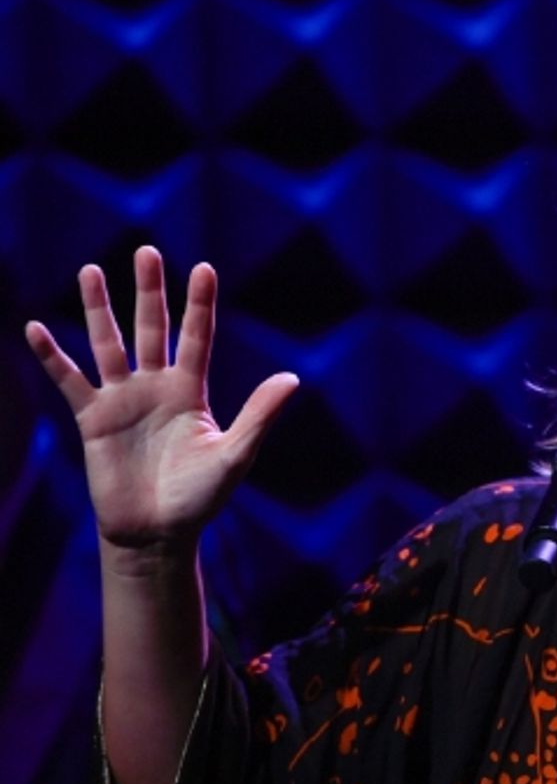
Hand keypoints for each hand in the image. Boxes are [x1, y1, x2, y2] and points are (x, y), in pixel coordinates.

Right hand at [25, 246, 297, 559]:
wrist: (157, 533)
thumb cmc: (200, 498)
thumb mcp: (235, 454)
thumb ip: (259, 415)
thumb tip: (293, 378)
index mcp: (191, 392)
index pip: (196, 338)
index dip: (199, 304)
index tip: (203, 267)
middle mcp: (156, 387)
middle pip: (152, 328)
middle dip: (148, 291)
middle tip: (145, 251)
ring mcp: (122, 400)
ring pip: (109, 343)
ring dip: (99, 309)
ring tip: (90, 270)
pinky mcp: (92, 419)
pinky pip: (69, 380)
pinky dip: (53, 356)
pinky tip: (35, 328)